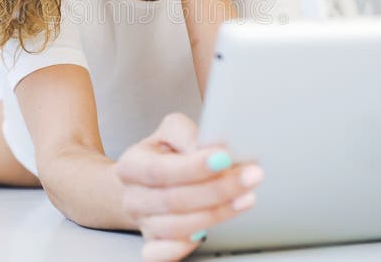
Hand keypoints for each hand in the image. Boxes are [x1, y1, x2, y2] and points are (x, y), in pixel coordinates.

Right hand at [115, 113, 264, 261]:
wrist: (144, 181)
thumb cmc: (162, 153)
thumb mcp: (172, 131)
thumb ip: (188, 134)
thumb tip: (210, 148)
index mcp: (132, 165)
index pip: (161, 169)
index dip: (194, 167)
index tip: (225, 158)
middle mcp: (133, 197)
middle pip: (174, 200)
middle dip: (217, 189)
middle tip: (249, 176)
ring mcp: (142, 223)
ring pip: (178, 228)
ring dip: (216, 214)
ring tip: (245, 198)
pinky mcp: (153, 244)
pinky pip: (165, 254)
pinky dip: (187, 245)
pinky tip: (209, 231)